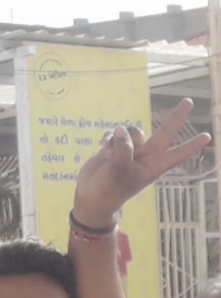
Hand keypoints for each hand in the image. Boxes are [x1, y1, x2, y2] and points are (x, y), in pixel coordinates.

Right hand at [74, 99, 210, 226]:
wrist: (90, 196)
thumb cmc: (109, 190)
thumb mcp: (119, 170)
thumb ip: (124, 148)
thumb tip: (122, 130)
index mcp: (152, 166)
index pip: (175, 154)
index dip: (190, 145)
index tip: (207, 137)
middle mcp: (144, 156)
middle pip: (164, 132)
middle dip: (176, 117)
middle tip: (188, 101)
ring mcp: (130, 150)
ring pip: (133, 130)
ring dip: (119, 138)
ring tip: (108, 154)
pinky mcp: (114, 147)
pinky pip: (115, 133)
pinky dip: (108, 137)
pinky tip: (101, 145)